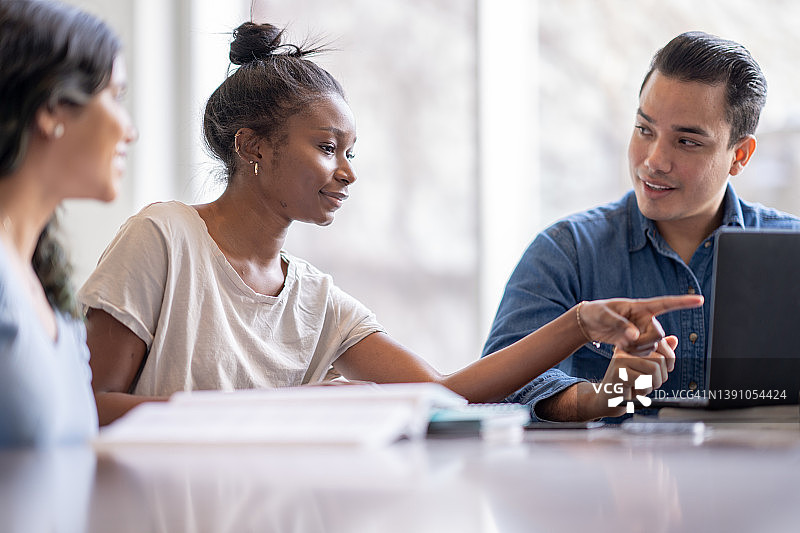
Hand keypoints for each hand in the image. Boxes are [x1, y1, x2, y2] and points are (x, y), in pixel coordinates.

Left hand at [578, 295, 702, 353]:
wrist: (590, 324)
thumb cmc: (596, 312)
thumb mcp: (604, 315)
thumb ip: (619, 324)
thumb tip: (634, 336)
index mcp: (641, 307)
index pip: (665, 303)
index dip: (683, 302)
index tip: (700, 299)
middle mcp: (646, 319)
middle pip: (658, 336)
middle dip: (642, 342)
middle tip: (624, 341)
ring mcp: (643, 332)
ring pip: (652, 347)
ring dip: (636, 350)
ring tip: (620, 343)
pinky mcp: (639, 343)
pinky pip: (645, 354)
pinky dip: (633, 354)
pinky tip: (621, 348)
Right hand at [580, 336, 677, 418]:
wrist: (606, 400)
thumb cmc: (628, 385)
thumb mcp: (646, 369)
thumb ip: (659, 354)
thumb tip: (673, 340)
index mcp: (633, 345)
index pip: (660, 344)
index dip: (669, 360)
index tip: (665, 371)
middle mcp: (626, 349)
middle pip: (659, 358)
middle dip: (662, 376)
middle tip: (652, 384)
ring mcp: (620, 359)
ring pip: (654, 369)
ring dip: (654, 384)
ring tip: (643, 388)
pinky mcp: (618, 373)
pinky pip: (644, 381)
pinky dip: (644, 391)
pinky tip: (635, 392)